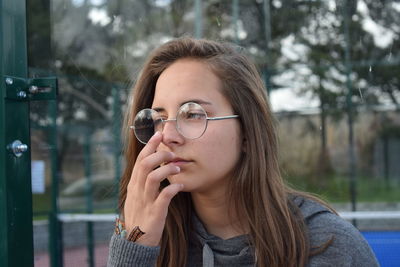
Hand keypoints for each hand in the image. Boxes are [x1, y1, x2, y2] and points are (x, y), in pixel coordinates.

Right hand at [123, 131, 182, 245]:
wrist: (136, 240)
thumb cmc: (140, 214)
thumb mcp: (138, 195)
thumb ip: (143, 180)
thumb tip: (151, 163)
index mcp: (134, 184)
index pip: (140, 160)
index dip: (149, 146)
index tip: (159, 134)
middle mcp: (137, 190)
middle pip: (144, 165)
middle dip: (158, 154)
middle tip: (171, 152)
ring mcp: (145, 201)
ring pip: (152, 178)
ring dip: (166, 170)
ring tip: (178, 167)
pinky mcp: (154, 213)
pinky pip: (163, 197)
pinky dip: (172, 189)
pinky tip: (180, 186)